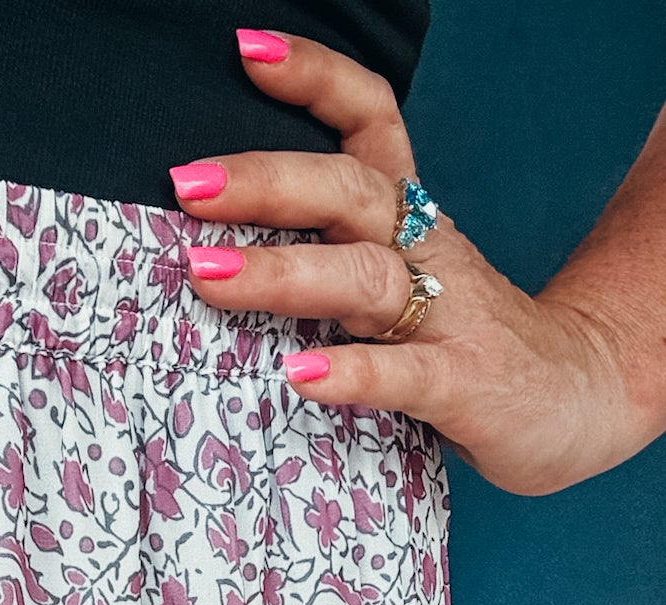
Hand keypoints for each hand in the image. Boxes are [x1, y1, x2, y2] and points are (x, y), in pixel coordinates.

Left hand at [169, 29, 634, 496]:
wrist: (577, 394)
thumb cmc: (463, 340)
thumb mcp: (402, 276)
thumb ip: (329, 257)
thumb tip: (212, 250)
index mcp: (409, 216)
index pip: (369, 121)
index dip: (316, 78)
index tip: (246, 51)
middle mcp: (426, 249)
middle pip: (348, 190)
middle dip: (265, 182)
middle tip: (187, 185)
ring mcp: (446, 314)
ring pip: (363, 276)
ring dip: (281, 271)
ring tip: (207, 272)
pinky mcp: (461, 384)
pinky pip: (402, 374)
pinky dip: (350, 373)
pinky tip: (298, 375)